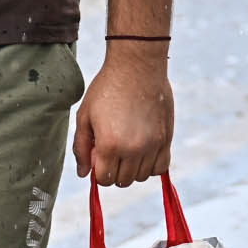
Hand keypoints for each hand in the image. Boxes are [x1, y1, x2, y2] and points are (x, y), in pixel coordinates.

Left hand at [74, 43, 173, 185]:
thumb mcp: (85, 115)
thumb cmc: (107, 88)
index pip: (103, 179)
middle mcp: (132, 149)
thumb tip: (83, 173)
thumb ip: (81, 147)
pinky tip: (144, 151)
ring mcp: (152, 145)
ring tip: (128, 147)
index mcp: (109, 145)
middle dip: (114, 170)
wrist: (137, 65)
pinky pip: (161, 167)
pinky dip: (151, 165)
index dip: (98, 170)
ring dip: (132, 168)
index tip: (99, 154)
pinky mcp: (166, 138)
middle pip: (122, 181)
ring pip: (141, 176)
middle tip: (113, 148)